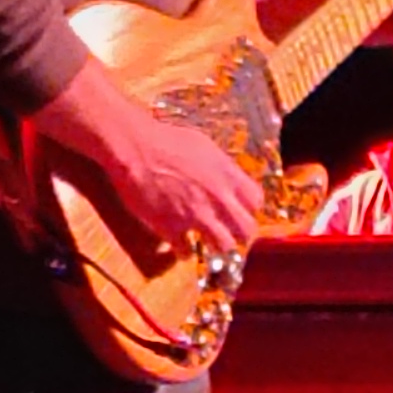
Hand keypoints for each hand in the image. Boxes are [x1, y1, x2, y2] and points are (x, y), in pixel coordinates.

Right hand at [34, 67, 262, 255]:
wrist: (136, 148)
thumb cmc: (167, 140)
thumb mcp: (204, 146)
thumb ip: (222, 167)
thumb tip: (229, 178)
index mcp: (228, 176)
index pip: (256, 202)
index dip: (248, 208)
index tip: (240, 211)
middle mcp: (218, 199)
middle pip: (247, 230)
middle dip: (240, 234)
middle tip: (230, 233)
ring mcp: (197, 216)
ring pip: (223, 246)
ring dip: (216, 245)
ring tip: (208, 242)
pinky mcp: (172, 229)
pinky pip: (185, 252)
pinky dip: (182, 252)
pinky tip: (179, 247)